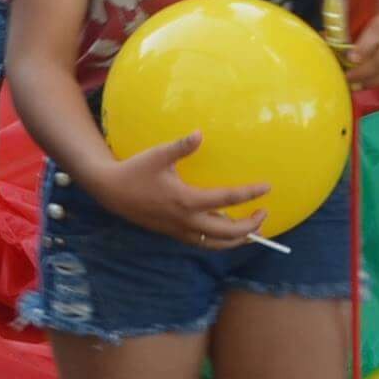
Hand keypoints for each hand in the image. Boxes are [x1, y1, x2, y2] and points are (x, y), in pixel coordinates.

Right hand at [89, 134, 270, 247]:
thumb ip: (181, 146)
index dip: (249, 194)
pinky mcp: (174, 233)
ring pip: (217, 244)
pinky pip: (204, 243)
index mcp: (186, 200)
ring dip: (238, 239)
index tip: (267, 187)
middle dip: (251, 226)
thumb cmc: (135, 170)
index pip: (226, 200)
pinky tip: (227, 229)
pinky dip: (221, 240)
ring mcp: (180, 230)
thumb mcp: (157, 154)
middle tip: (265, 212)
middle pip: (228, 233)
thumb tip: (201, 133)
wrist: (111, 192)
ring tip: (254, 228)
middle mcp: (186, 221)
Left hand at [344, 0, 378, 87]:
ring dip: (375, 81)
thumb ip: (352, 24)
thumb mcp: (368, 6)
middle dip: (364, 72)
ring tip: (359, 86)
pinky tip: (375, 82)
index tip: (349, 60)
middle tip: (349, 79)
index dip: (363, 48)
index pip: (376, 33)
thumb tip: (327, 39)